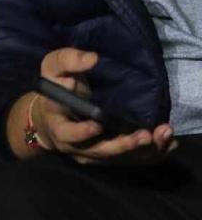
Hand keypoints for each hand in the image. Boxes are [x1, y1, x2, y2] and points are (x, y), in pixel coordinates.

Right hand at [28, 48, 175, 164]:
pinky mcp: (109, 158)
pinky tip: (166, 144)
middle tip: (144, 135)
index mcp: (59, 126)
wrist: (53, 115)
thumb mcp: (52, 70)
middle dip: (123, 145)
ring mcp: (94, 155)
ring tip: (161, 135)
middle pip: (101, 151)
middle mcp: (76, 147)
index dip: (82, 132)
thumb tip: (93, 58)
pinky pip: (131, 161)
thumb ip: (67, 60)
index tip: (98, 124)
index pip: (69, 134)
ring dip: (142, 150)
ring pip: (120, 159)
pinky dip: (150, 154)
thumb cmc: (54, 89)